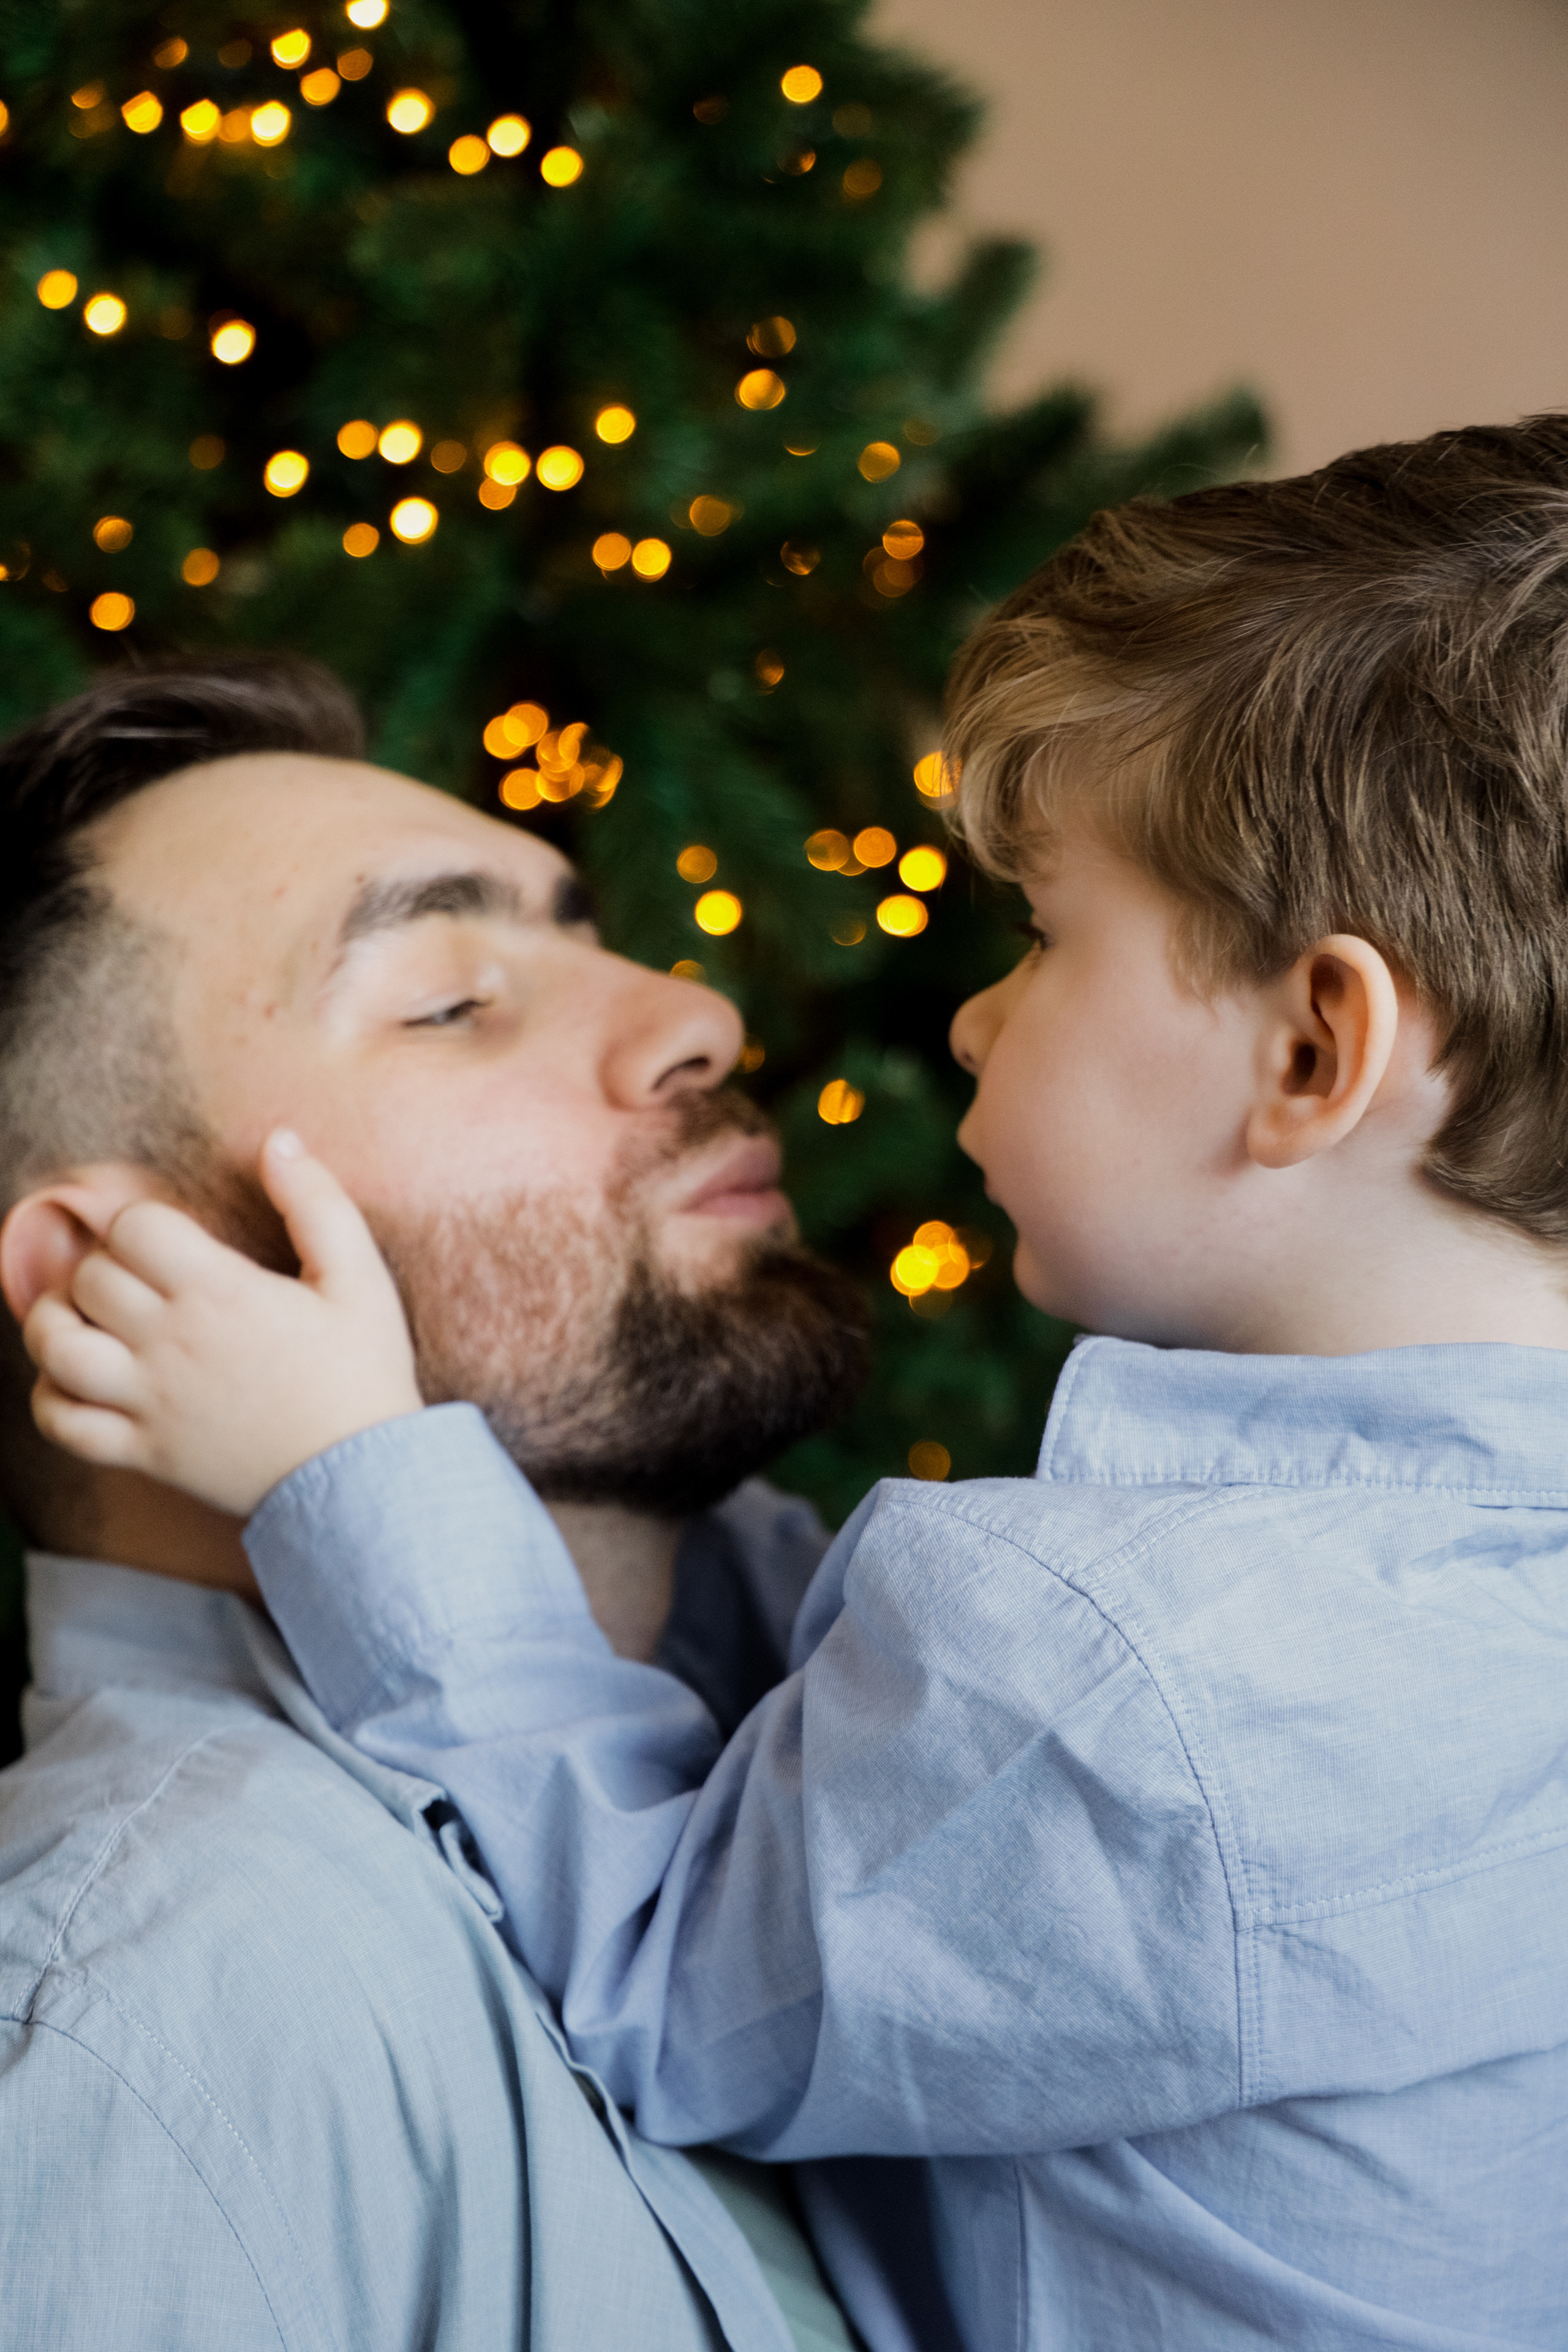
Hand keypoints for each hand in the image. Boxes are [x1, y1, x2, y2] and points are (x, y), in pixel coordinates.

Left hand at [24, 1130, 423, 1517]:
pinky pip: (63, 1424)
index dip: (143, 1223)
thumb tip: (279, 1140)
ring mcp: (151, 1403)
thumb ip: (317, 1202)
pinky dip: (52, 1400)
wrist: (365, 1481)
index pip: (133, 1230)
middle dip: (107, 1268)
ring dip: (57, 1324)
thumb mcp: (360, 1276)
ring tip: (87, 1319)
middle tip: (142, 1280)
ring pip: (57, 1350)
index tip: (173, 1241)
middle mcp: (172, 1345)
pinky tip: (77, 1382)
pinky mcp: (144, 1453)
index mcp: (221, 1293)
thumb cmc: (364, 1373)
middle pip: (89, 1280)